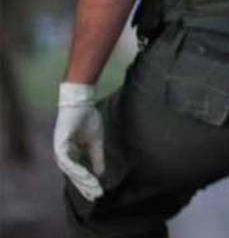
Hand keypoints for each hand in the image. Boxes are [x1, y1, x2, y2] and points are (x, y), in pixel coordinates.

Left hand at [53, 83, 104, 201]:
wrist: (82, 102)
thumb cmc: (88, 119)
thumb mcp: (96, 142)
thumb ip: (96, 158)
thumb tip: (100, 173)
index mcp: (71, 153)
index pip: (78, 173)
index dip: (87, 184)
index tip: (97, 194)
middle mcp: (63, 154)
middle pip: (73, 175)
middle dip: (85, 186)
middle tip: (96, 195)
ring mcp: (60, 149)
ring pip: (69, 170)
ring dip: (82, 179)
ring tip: (93, 186)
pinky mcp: (59, 143)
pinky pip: (66, 160)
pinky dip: (75, 168)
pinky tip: (84, 174)